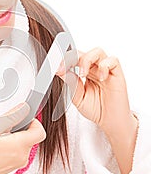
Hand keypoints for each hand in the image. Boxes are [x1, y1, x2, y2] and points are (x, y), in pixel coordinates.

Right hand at [0, 102, 45, 173]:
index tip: (21, 118)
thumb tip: (24, 108)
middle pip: (32, 137)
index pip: (40, 132)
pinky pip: (18, 151)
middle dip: (21, 128)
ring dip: (15, 137)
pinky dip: (11, 145)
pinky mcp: (13, 166)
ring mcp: (18, 163)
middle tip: (3, 127)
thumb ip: (10, 117)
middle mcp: (23, 156)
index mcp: (20, 146)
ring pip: (25, 144)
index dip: (33, 122)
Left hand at [57, 47, 137, 173]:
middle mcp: (94, 68)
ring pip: (97, 52)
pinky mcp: (117, 74)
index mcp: (83, 72)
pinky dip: (105, 66)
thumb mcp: (77, 98)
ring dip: (87, 60)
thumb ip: (70, 84)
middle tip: (63, 67)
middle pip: (83, 52)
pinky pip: (113, 61)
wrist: (110, 122)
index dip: (63, 60)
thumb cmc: (95, 109)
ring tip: (83, 74)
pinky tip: (101, 78)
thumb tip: (60, 71)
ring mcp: (105, 70)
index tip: (55, 68)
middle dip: (71, 58)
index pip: (72, 59)